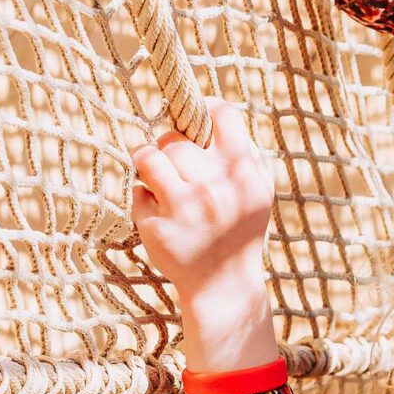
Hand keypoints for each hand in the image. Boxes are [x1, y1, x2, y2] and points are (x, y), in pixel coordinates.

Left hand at [132, 100, 279, 373]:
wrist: (224, 286)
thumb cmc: (240, 230)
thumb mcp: (256, 192)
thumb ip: (241, 152)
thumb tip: (211, 106)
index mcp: (245, 174)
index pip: (223, 115)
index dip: (206, 110)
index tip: (199, 118)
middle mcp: (215, 189)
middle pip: (175, 139)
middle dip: (171, 149)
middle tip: (179, 168)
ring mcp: (184, 209)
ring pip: (149, 156)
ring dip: (150, 165)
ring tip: (160, 181)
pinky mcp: (156, 227)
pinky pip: (137, 190)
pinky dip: (144, 198)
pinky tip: (162, 215)